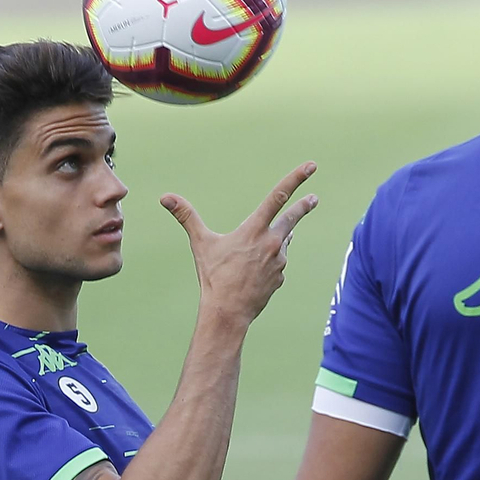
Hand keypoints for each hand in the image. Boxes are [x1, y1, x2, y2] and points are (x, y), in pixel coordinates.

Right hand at [160, 161, 318, 324]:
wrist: (228, 312)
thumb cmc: (213, 277)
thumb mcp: (201, 243)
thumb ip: (186, 216)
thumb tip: (165, 197)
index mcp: (255, 230)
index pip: (278, 196)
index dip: (296, 179)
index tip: (311, 166)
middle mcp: (272, 243)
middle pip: (292, 218)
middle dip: (305, 206)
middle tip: (314, 199)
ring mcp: (279, 262)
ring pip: (281, 243)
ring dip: (274, 240)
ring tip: (256, 250)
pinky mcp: (280, 278)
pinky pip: (276, 264)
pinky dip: (268, 262)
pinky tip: (253, 273)